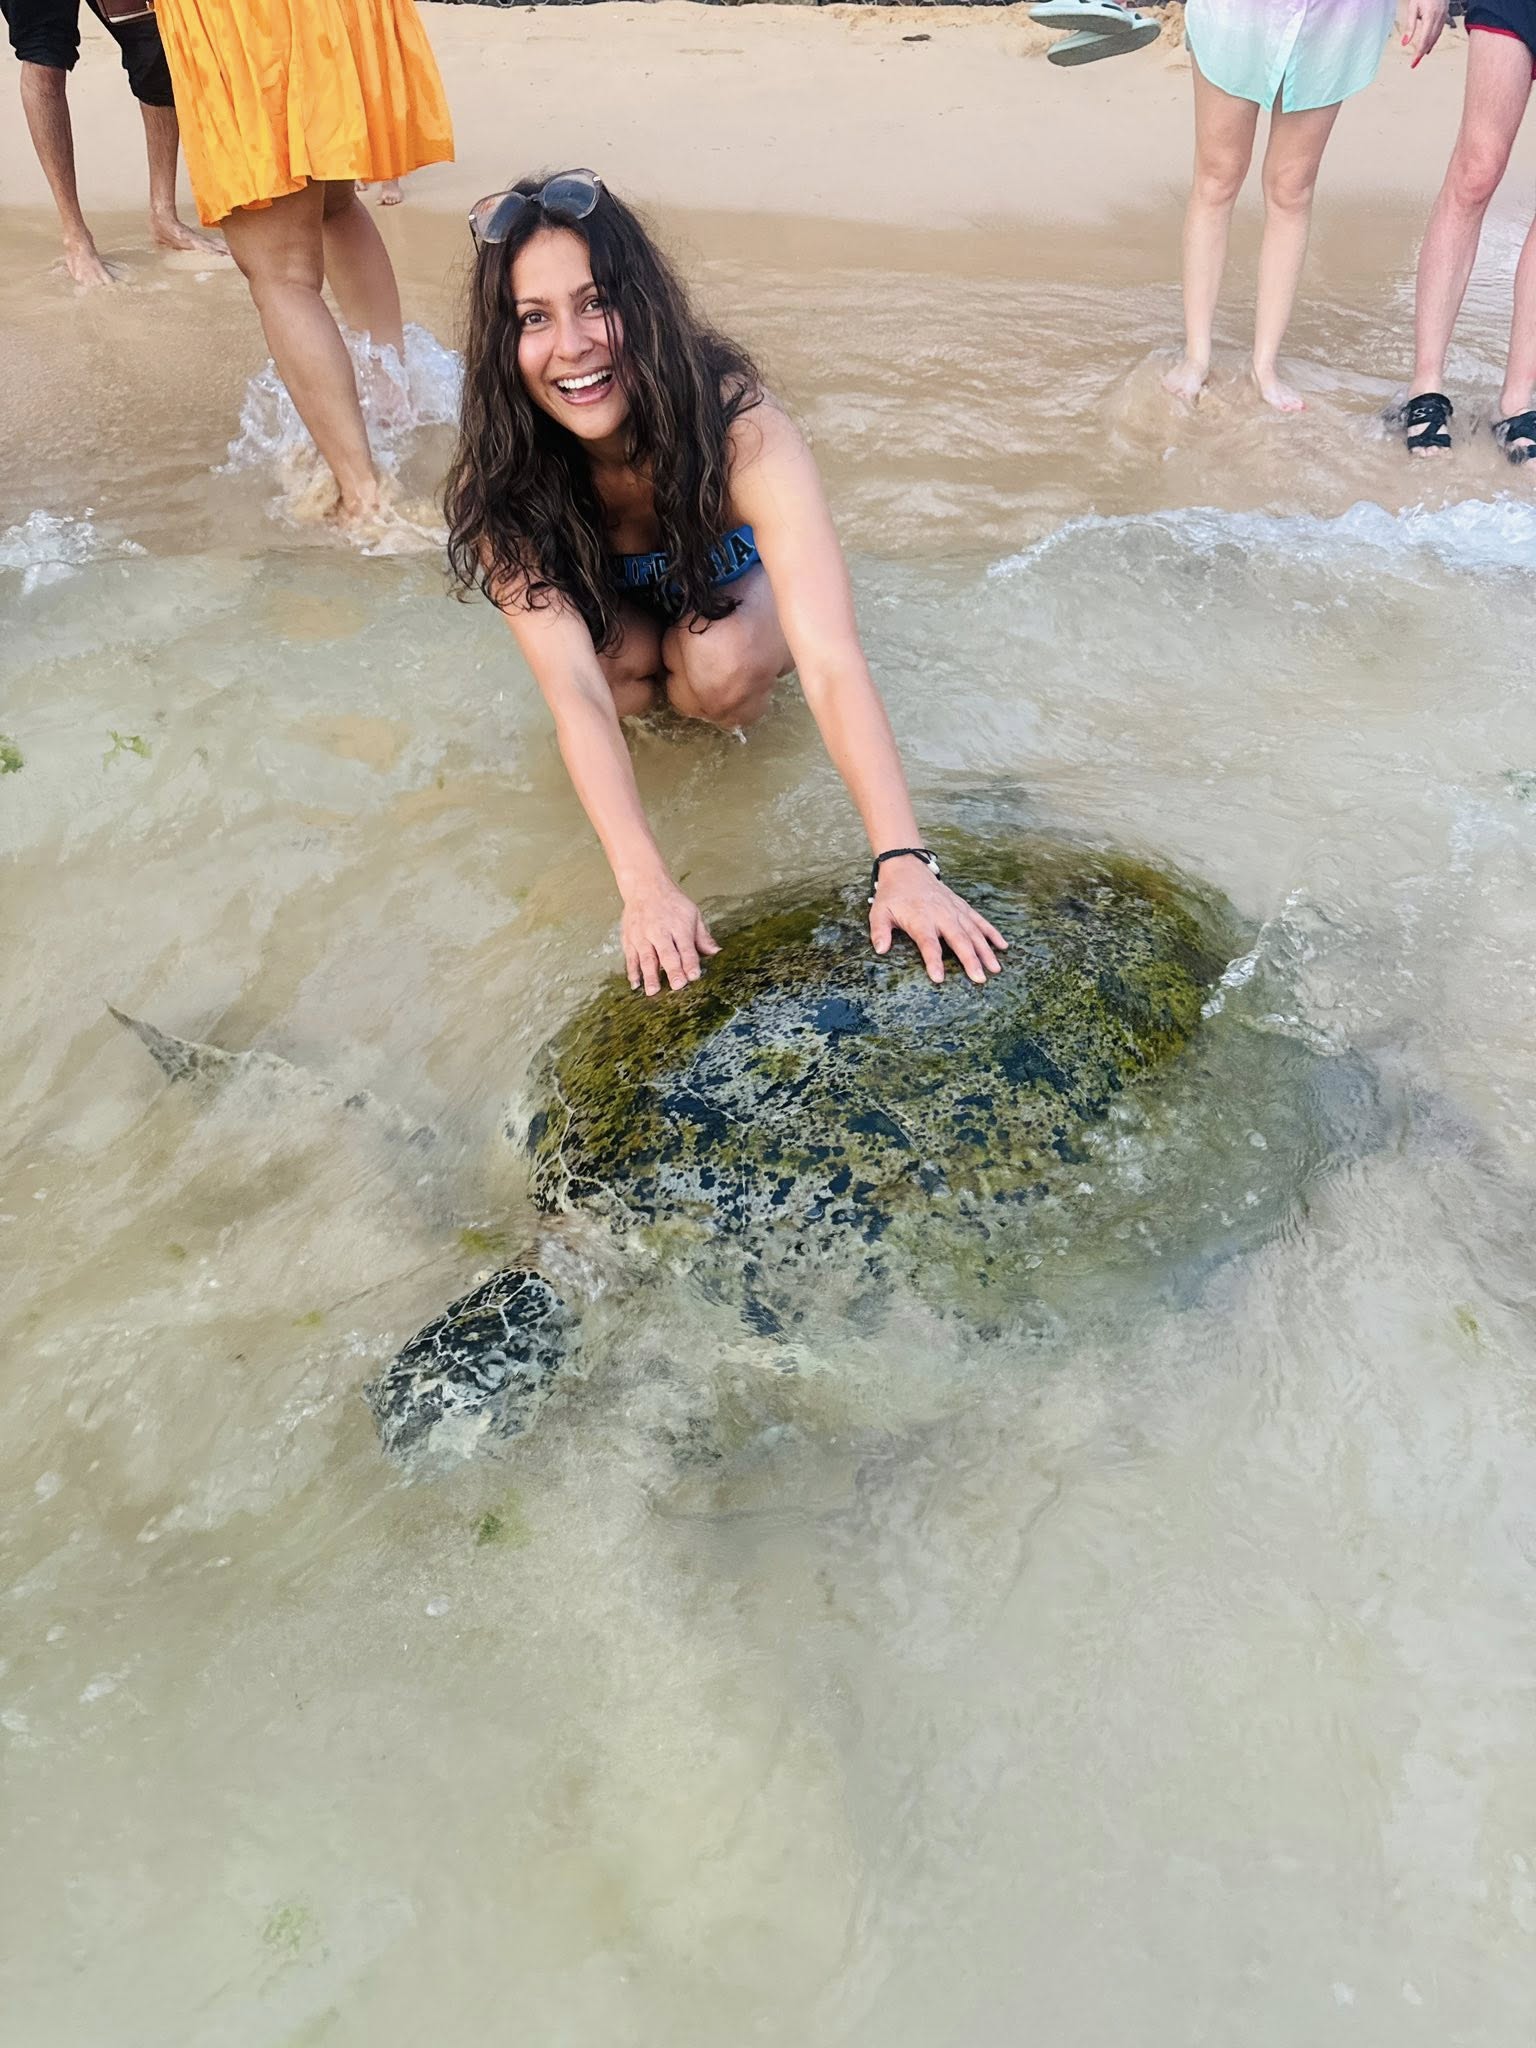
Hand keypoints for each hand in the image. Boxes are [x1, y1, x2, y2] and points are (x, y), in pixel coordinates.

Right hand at [622, 879, 719, 995]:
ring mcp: (642, 936)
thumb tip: (716, 953)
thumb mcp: (692, 914)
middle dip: (672, 970)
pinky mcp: (629, 939)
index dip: (690, 962)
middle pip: (667, 954)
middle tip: (677, 986)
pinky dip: (632, 971)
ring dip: (650, 976)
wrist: (645, 886)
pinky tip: (636, 984)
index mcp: (679, 926)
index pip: (686, 947)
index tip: (694, 976)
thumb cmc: (672, 902)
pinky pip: (630, 957)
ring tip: (653, 991)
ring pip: (647, 958)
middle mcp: (659, 931)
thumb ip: (702, 936)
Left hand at [869, 861, 1007, 985]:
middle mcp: (941, 915)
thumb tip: (880, 949)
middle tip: (979, 978)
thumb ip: (879, 931)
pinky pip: (980, 921)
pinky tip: (1003, 945)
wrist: (907, 868)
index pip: (928, 943)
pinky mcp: (962, 907)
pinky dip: (992, 932)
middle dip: (970, 959)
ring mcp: (954, 910)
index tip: (939, 977)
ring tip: (995, 968)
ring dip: (985, 950)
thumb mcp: (879, 912)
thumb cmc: (892, 895)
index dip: (933, 960)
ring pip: (974, 932)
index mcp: (920, 919)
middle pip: (958, 939)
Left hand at [1400, 0, 1447, 64]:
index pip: (1424, 40)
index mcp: (1430, 16)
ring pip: (1436, 36)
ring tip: (1420, 56)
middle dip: (1422, 53)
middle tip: (1414, 63)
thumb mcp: (1413, 8)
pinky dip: (1433, 39)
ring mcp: (1443, 16)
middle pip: (1430, 40)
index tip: (1412, 63)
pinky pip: (1439, 30)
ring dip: (1428, 47)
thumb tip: (1404, 43)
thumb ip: (1410, 26)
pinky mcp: (1445, 14)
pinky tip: (1429, 44)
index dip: (1418, 53)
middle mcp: (1439, 18)